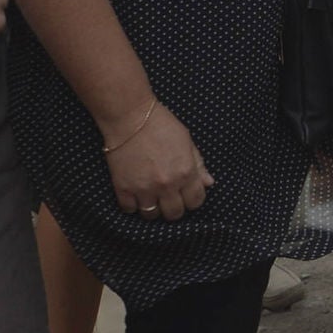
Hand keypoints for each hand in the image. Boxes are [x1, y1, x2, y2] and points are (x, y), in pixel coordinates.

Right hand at [101, 100, 211, 219]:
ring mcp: (144, 188)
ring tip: (151, 197)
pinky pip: (130, 210)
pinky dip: (132, 205)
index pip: (195, 202)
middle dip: (174, 207)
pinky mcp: (123, 188)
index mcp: (185, 172)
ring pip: (152, 215)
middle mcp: (167, 184)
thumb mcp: (186, 141)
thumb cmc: (161, 124)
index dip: (193, 199)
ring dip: (153, 208)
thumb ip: (198, 164)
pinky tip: (135, 194)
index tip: (187, 194)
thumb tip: (209, 183)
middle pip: (174, 214)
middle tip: (169, 198)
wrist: (129, 116)